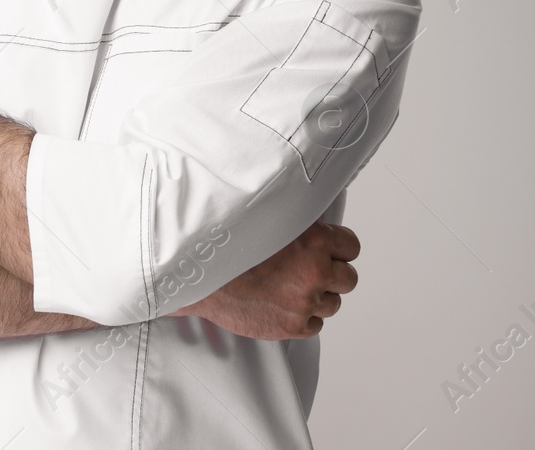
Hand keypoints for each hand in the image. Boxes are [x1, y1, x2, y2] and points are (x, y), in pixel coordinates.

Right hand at [173, 220, 359, 339]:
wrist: (195, 277)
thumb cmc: (222, 247)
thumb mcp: (263, 220)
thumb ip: (293, 224)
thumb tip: (312, 228)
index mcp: (312, 240)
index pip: (351, 247)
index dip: (336, 249)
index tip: (325, 251)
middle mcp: (314, 271)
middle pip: (347, 278)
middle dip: (330, 275)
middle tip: (305, 272)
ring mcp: (305, 301)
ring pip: (332, 304)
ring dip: (315, 297)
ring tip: (286, 288)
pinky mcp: (294, 326)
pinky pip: (314, 325)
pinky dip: (301, 317)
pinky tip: (279, 304)